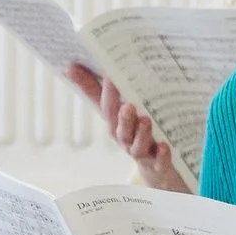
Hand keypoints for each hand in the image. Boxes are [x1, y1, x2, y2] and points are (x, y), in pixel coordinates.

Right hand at [65, 63, 190, 191]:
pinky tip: (165, 147)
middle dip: (124, 119)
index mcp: (115, 125)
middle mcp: (126, 140)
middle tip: (128, 106)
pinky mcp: (158, 165)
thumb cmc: (131, 132)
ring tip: (146, 120)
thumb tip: (70, 66)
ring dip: (141, 134)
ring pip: (138, 146)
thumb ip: (93, 89)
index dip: (108, 95)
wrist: (154, 168)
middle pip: (121, 131)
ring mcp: (142, 153)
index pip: (108, 109)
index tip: (110, 76)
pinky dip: (162, 156)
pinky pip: (159, 163)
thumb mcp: (114, 110)